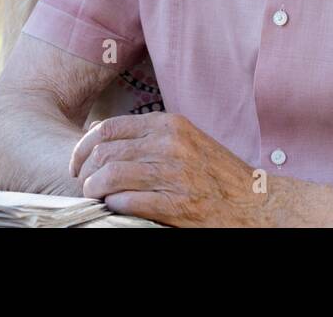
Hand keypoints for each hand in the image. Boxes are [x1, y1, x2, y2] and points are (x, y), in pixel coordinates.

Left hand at [70, 113, 267, 225]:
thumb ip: (149, 137)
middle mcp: (170, 145)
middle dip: (85, 171)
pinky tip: (115, 207)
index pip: (108, 128)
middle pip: (105, 153)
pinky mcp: (178, 205)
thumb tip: (101, 139)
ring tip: (95, 197)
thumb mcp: (184, 140)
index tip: (77, 162)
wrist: (255, 203)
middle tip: (83, 184)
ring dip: (95, 189)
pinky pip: (128, 202)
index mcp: (169, 125)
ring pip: (111, 176)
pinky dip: (114, 205)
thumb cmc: (216, 174)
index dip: (83, 146)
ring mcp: (174, 175)